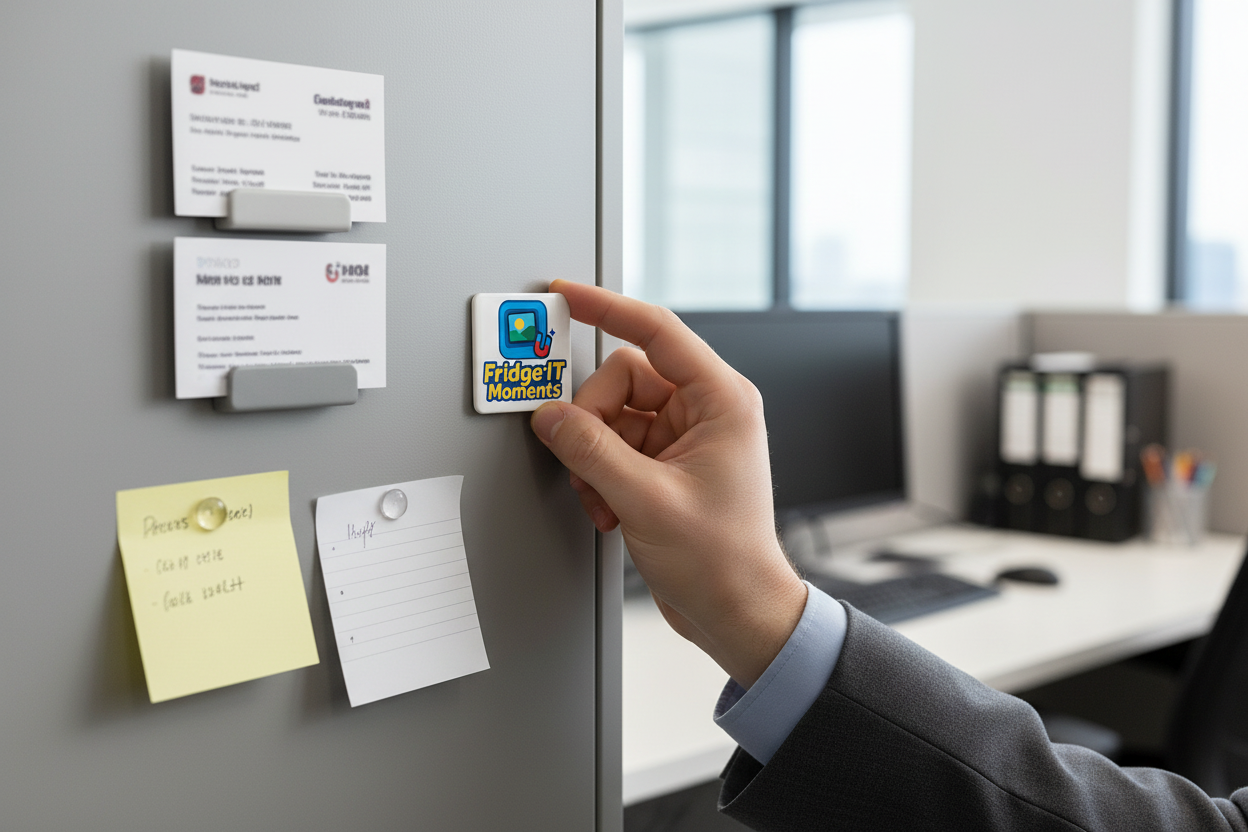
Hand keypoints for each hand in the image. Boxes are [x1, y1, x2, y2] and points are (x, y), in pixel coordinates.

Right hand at [530, 280, 806, 686]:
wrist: (737, 612)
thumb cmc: (723, 561)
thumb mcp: (646, 500)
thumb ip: (591, 451)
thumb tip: (550, 416)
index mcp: (721, 400)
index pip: (656, 331)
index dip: (607, 307)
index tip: (567, 293)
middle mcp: (705, 411)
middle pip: (621, 378)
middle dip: (593, 422)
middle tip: (589, 463)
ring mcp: (684, 438)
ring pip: (611, 416)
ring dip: (594, 458)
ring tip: (606, 500)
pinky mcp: (666, 464)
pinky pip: (614, 447)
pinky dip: (600, 476)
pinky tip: (610, 509)